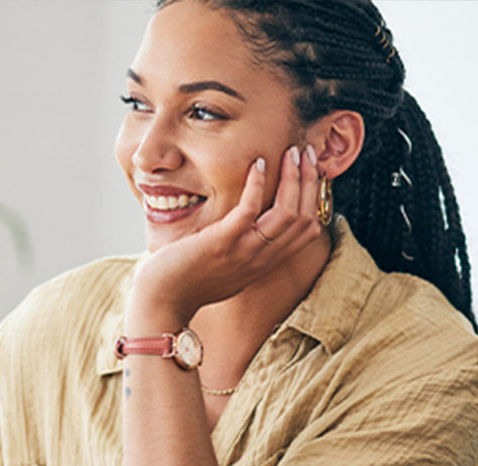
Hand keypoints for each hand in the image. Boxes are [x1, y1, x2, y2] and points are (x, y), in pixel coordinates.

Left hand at [131, 144, 322, 324]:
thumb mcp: (226, 268)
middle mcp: (260, 259)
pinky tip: (257, 164)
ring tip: (291, 152)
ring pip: (286, 213)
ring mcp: (243, 252)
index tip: (311, 172)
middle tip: (307, 153)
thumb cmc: (186, 282)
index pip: (307, 231)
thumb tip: (245, 226)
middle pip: (303, 218)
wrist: (162, 302)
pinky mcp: (221, 243)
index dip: (315, 198)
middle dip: (310, 181)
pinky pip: (249, 210)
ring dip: (293, 178)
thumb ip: (242, 250)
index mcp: (264, 263)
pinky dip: (256, 185)